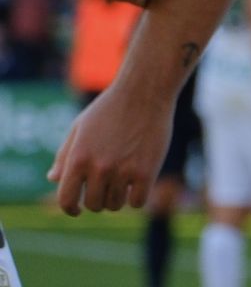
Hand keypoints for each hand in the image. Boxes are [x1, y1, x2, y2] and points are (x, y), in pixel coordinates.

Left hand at [49, 81, 174, 213]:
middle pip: (94, 204)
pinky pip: (137, 202)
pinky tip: (138, 185)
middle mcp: (99, 168)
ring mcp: (123, 171)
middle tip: (107, 188)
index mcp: (78, 158)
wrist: (145, 91)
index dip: (70, 209)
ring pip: (115, 205)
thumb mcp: (80, 127)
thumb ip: (65, 155)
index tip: (77, 210)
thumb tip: (53, 179)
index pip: (66, 200)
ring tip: (123, 183)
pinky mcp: (146, 171)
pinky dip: (136, 198)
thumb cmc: (110, 107)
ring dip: (118, 198)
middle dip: (98, 200)